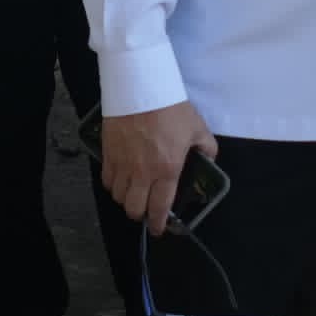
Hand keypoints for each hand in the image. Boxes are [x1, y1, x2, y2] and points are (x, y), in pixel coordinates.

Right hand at [102, 100, 217, 229]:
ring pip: (118, 196)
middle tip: (145, 210)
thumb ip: (206, 147)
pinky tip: (119, 179)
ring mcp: (123, 163)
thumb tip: (209, 158)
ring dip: (125, 199)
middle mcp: (143, 172)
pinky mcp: (108, 152)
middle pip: (134, 208)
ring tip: (132, 193)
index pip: (160, 207)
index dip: (159, 223)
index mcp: (167, 169)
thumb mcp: (197, 127)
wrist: (141, 86)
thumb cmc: (171, 108)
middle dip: (140, 214)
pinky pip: (106, 179)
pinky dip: (112, 184)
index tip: (159, 229)